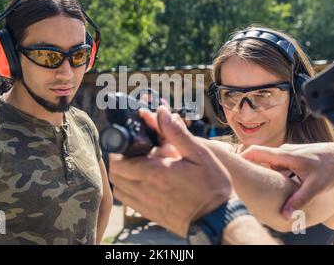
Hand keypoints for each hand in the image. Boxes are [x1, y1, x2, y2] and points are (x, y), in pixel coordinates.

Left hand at [109, 106, 233, 236]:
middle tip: (135, 153)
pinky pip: (128, 201)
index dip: (120, 150)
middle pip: (115, 174)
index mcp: (154, 172)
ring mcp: (146, 204)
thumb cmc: (212, 186)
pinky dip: (129, 190)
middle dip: (120, 161)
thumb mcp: (199, 154)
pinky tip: (145, 183)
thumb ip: (176, 133)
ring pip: (119, 189)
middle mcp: (145, 190)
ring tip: (139, 167)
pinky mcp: (150, 215)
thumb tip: (161, 113)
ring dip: (123, 176)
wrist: (218, 220)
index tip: (131, 144)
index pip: (118, 161)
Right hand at [241, 142, 333, 218]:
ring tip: (254, 185)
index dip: (241, 157)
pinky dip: (271, 173)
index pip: (256, 152)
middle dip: (249, 168)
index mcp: (285, 155)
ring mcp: (287, 154)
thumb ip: (299, 200)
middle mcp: (283, 152)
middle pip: (259, 158)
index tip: (231, 166)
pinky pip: (276, 165)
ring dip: (261, 172)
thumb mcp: (315, 186)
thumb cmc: (330, 169)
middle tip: (239, 180)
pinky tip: (272, 184)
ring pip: (268, 163)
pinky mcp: (292, 158)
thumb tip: (285, 214)